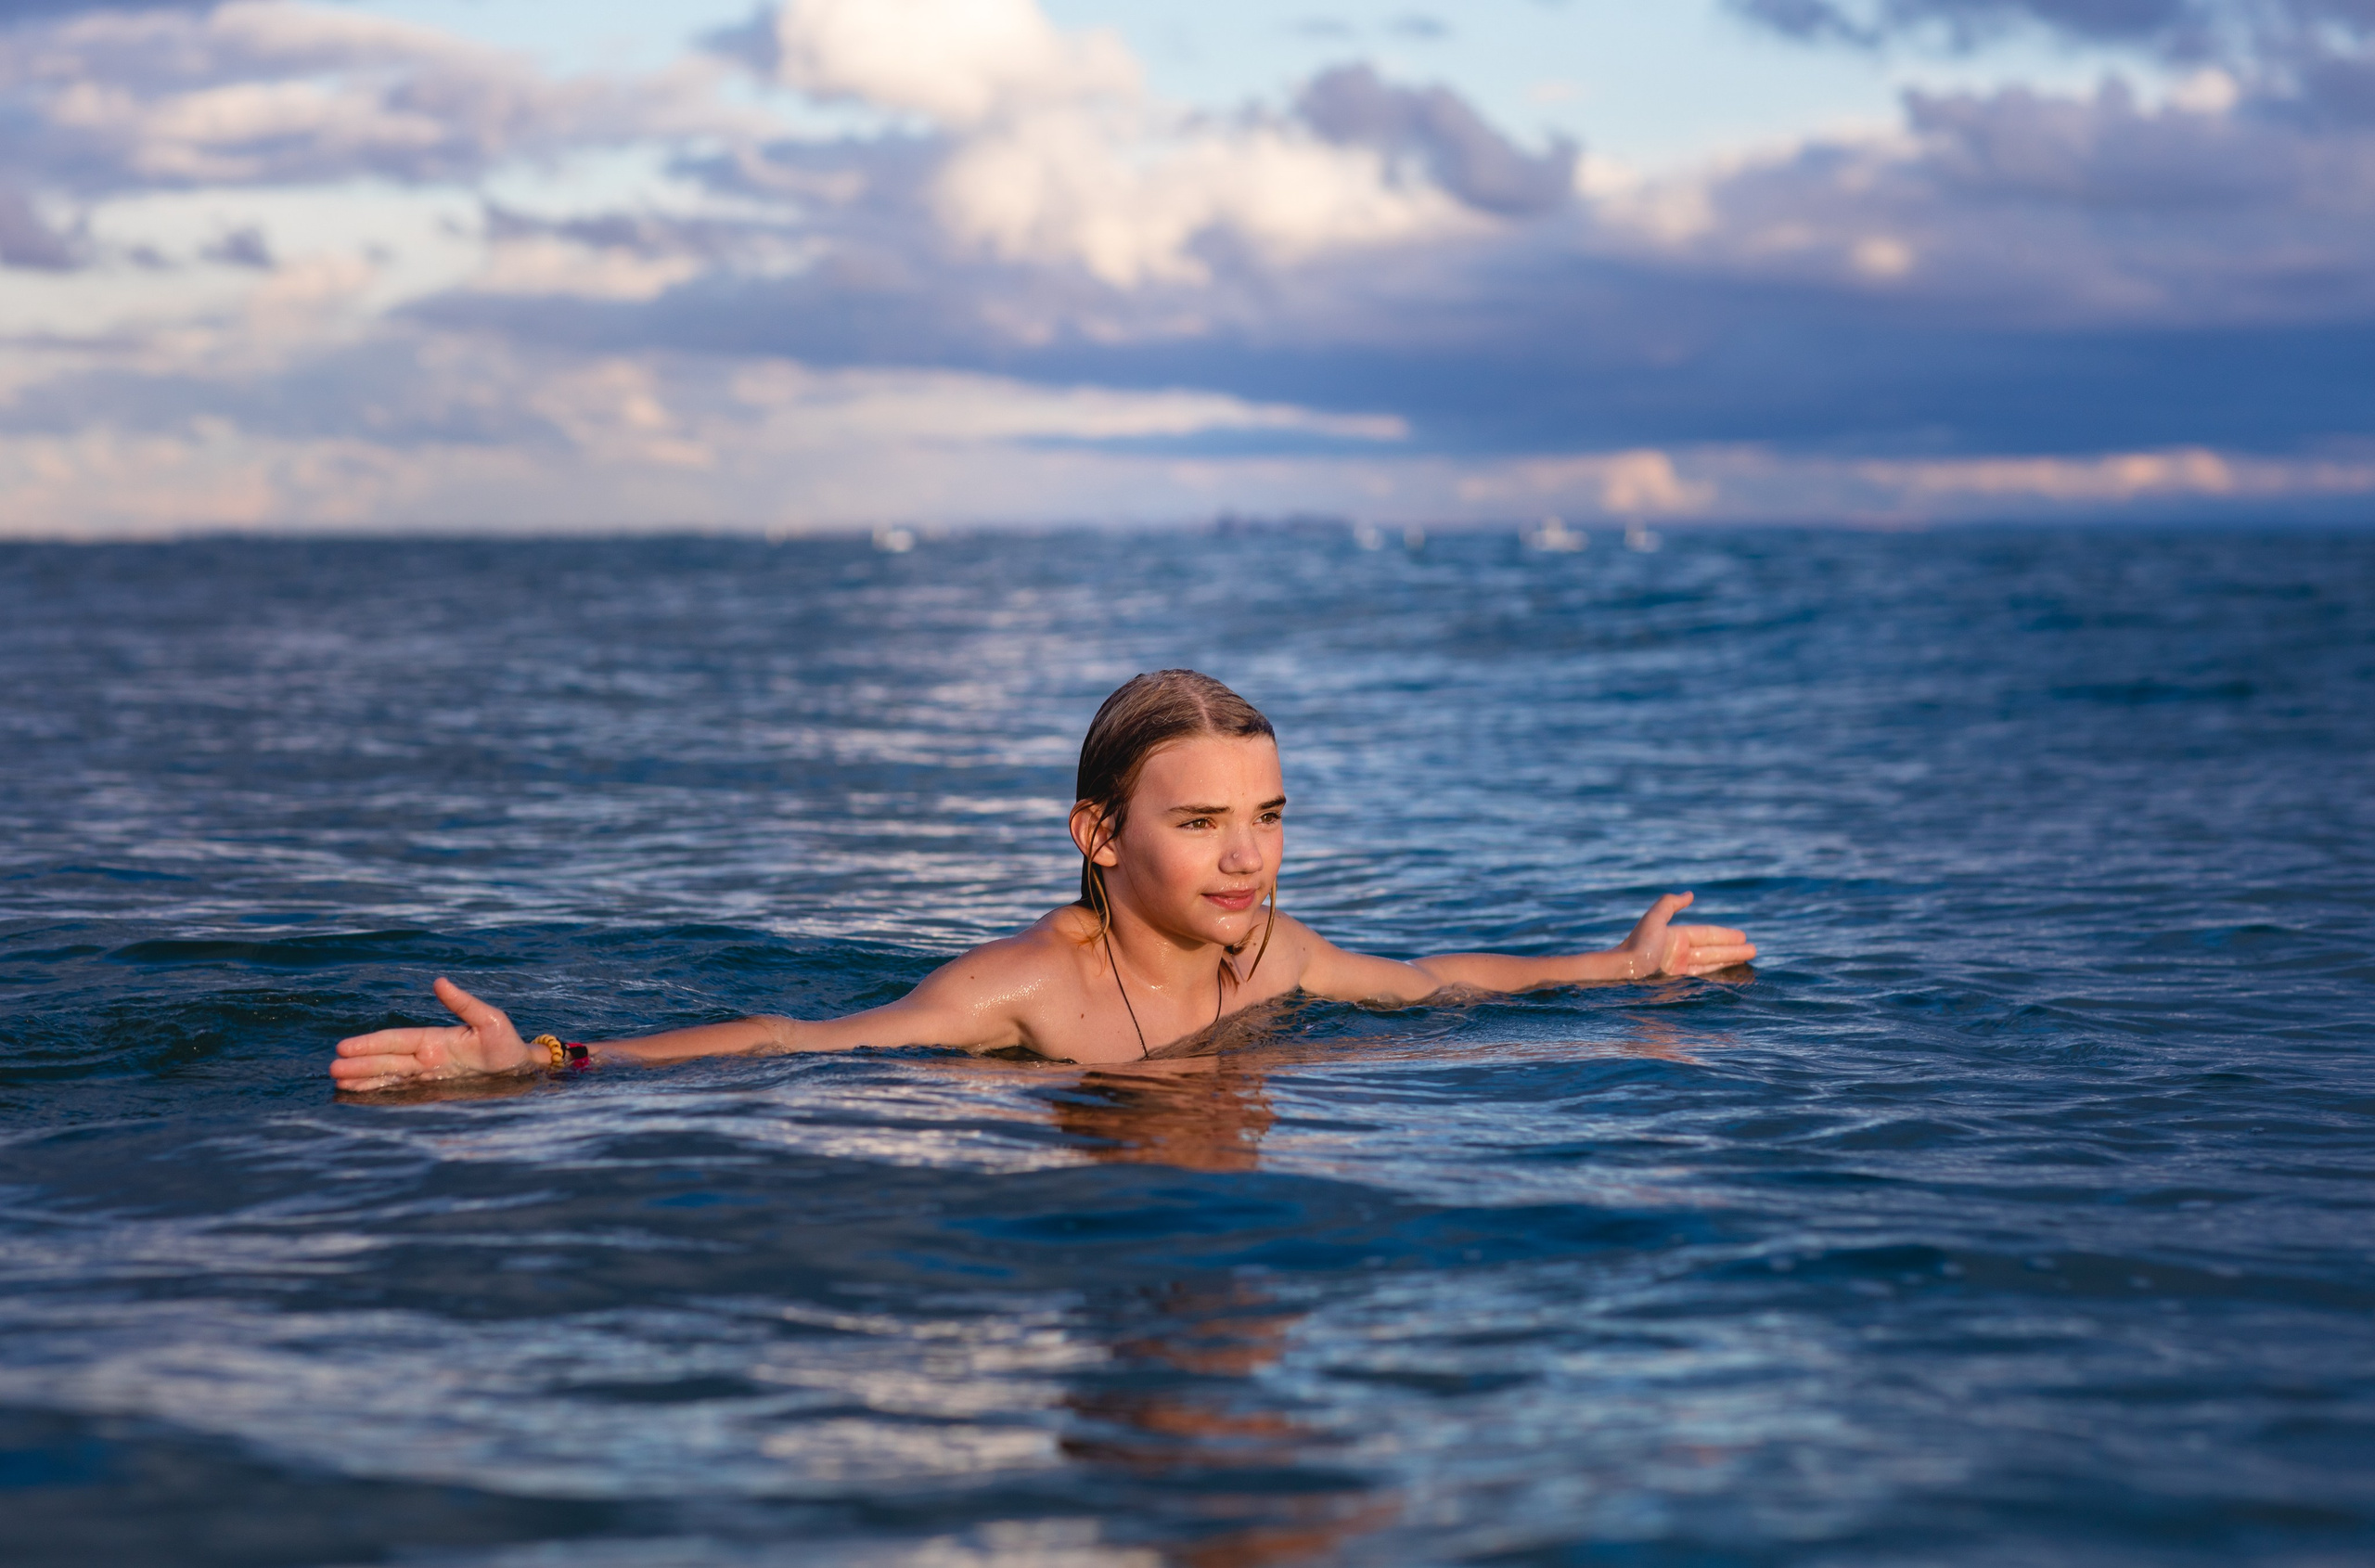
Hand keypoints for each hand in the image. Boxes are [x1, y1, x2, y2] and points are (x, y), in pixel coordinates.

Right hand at [330, 976, 537, 1090]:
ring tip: (339, 1083)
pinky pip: (405, 1094)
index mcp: (435, 1040)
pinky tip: (362, 1096)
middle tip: (333, 1069)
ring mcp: (429, 1077)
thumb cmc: (507, 1044)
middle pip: (387, 1061)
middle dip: (360, 1065)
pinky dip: (383, 1095)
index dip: (371, 1044)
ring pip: (391, 1078)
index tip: (345, 1046)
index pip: (396, 1041)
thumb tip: (440, 982)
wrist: (523, 1072)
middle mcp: (427, 1058)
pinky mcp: (435, 1094)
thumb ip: (463, 1004)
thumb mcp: (489, 1019)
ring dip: (366, 1080)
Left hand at [1617, 892, 1756, 977]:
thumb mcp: (1654, 919)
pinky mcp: (1677, 983)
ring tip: (1748, 960)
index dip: (1725, 935)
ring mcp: (1677, 968)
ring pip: (1709, 964)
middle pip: (1711, 950)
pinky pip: (1702, 976)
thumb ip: (1670, 904)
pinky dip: (1717, 975)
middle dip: (1733, 950)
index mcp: (1674, 936)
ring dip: (1729, 961)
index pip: (1706, 934)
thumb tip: (1690, 895)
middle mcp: (1677, 952)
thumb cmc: (1639, 945)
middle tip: (1754, 950)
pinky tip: (1729, 975)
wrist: (1622, 972)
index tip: (1743, 937)